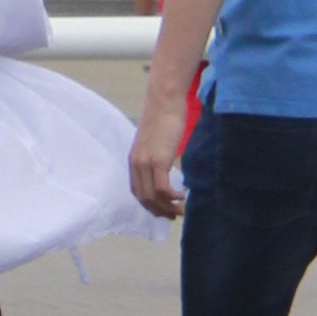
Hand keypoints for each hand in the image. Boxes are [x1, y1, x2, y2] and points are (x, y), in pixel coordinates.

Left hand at [129, 101, 188, 224]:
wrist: (165, 100)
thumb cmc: (164, 116)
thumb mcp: (156, 141)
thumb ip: (156, 155)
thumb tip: (166, 166)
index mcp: (134, 160)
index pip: (137, 191)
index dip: (150, 205)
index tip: (163, 211)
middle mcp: (136, 164)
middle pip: (144, 198)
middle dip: (159, 211)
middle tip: (175, 215)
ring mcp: (146, 163)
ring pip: (153, 197)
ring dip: (168, 207)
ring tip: (181, 209)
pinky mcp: (158, 160)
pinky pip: (162, 188)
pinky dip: (172, 197)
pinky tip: (182, 195)